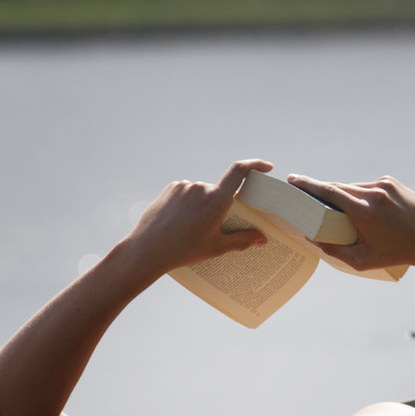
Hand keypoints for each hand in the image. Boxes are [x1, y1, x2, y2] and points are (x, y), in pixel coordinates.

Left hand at [121, 159, 271, 275]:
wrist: (147, 249)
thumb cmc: (183, 250)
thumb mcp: (216, 248)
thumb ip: (242, 240)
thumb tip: (262, 239)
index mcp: (216, 200)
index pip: (239, 171)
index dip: (255, 165)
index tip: (266, 168)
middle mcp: (201, 187)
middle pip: (219, 190)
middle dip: (221, 204)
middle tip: (215, 225)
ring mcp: (184, 186)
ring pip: (202, 192)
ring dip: (203, 204)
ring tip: (193, 228)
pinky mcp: (171, 188)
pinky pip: (187, 192)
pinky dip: (189, 203)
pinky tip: (181, 220)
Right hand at [283, 174, 414, 272]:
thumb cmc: (397, 253)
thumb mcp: (363, 260)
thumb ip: (334, 250)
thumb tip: (311, 237)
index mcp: (363, 211)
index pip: (329, 191)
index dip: (308, 185)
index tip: (292, 180)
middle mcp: (373, 193)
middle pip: (338, 188)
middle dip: (322, 192)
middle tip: (308, 200)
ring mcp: (383, 185)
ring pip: (353, 186)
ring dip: (344, 196)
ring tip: (343, 213)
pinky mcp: (391, 182)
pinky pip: (367, 186)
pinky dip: (361, 195)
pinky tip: (366, 211)